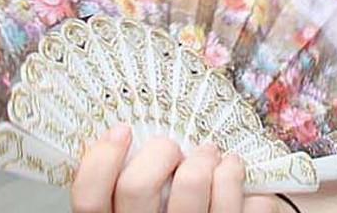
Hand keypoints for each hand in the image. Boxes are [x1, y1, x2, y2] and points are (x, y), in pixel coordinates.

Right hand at [71, 124, 279, 212]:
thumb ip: (119, 196)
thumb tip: (120, 144)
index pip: (90, 198)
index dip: (102, 158)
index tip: (122, 132)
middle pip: (136, 186)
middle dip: (159, 151)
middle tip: (172, 147)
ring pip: (191, 186)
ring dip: (208, 160)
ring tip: (213, 156)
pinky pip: (244, 210)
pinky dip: (247, 189)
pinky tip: (241, 185)